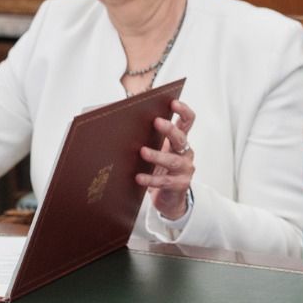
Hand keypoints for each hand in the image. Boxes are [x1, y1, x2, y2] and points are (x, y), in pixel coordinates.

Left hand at [138, 99, 196, 219]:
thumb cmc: (159, 169)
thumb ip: (146, 135)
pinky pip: (164, 181)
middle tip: (156, 121)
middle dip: (169, 129)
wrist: (169, 199)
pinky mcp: (179, 185)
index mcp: (180, 141)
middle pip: (181, 137)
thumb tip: (115, 114)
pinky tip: (139, 177)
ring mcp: (184, 169)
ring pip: (172, 160)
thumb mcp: (157, 151)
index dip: (183, 110)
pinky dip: (151, 179)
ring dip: (157, 155)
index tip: (173, 102)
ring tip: (143, 151)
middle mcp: (185, 153)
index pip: (188, 121)